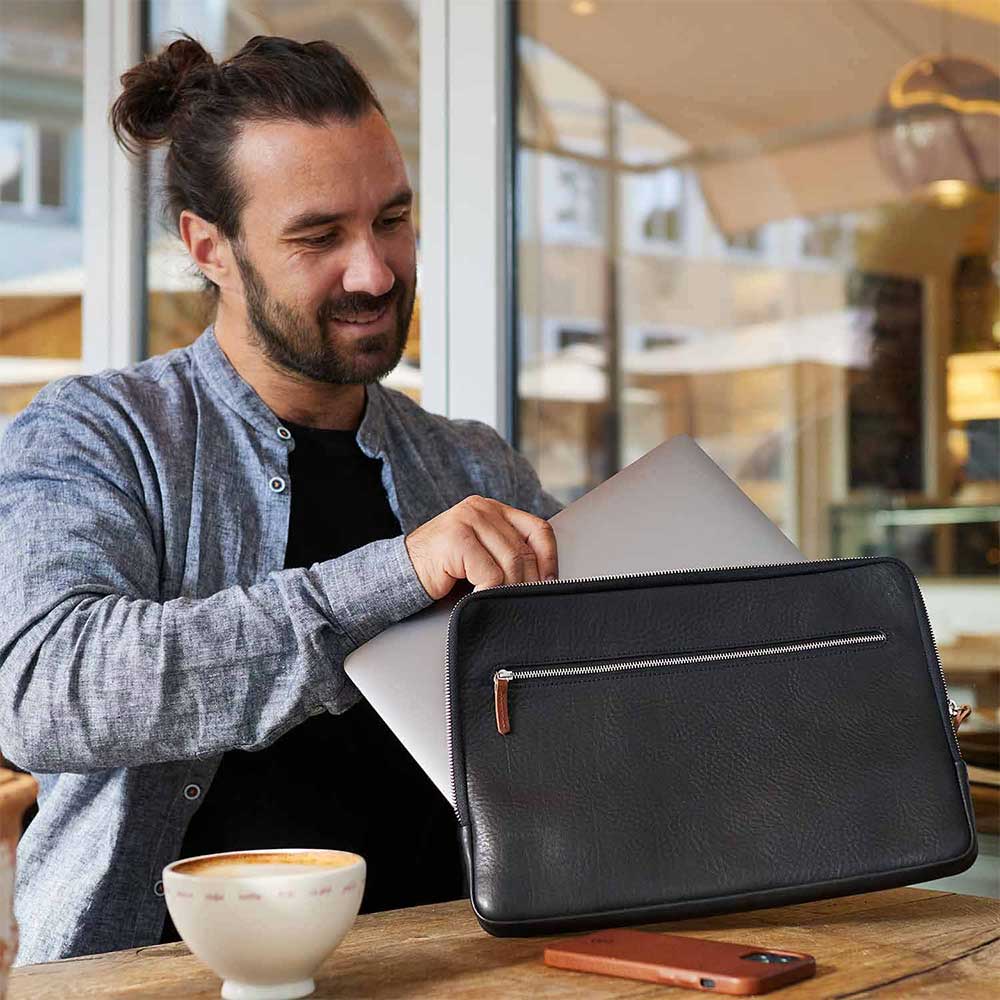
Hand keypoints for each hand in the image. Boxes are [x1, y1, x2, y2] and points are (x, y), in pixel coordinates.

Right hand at [404, 495, 557, 599]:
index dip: (549, 558)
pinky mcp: (457, 539)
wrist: (401, 572)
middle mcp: (482, 508)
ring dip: (508, 589)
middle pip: (524, 550)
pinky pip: (490, 575)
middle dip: (527, 582)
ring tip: (499, 601)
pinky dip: (489, 593)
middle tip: (521, 601)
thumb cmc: (442, 567)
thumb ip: (506, 552)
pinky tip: (478, 598)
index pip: (538, 529)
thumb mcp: (481, 553)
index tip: (550, 583)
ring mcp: (468, 520)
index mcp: (493, 509)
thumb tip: (544, 577)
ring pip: (510, 563)